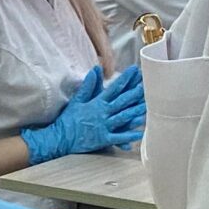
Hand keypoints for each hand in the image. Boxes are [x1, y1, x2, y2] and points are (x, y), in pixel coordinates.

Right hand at [21, 66, 145, 160]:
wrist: (60, 137)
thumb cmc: (68, 119)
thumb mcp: (77, 100)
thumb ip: (88, 85)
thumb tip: (95, 69)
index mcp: (97, 103)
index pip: (114, 88)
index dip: (126, 79)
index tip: (135, 70)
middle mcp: (102, 113)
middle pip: (122, 102)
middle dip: (136, 93)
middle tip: (148, 86)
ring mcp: (104, 126)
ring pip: (123, 117)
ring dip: (136, 111)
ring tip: (148, 106)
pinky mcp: (103, 139)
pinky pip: (119, 137)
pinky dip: (130, 135)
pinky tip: (140, 133)